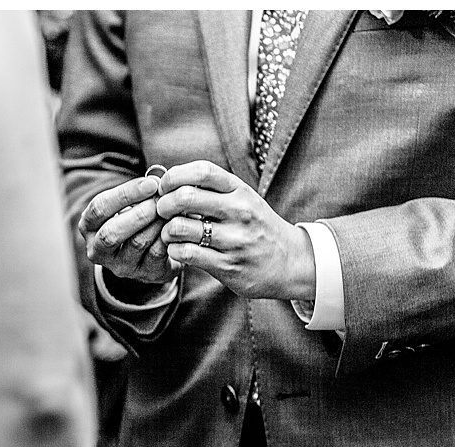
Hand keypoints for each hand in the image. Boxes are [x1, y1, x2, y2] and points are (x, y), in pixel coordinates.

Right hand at [78, 174, 177, 283]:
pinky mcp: (144, 274)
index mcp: (89, 226)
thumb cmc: (139, 220)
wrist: (152, 254)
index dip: (125, 194)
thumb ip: (141, 190)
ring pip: (136, 243)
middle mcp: (98, 249)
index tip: (151, 183)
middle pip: (112, 232)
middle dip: (139, 213)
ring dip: (156, 223)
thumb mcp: (131, 204)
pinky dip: (168, 236)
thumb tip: (159, 175)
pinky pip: (156, 254)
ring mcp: (120, 265)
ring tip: (172, 209)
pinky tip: (178, 224)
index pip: (99, 208)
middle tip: (161, 200)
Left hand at [155, 161, 315, 299]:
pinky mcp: (228, 266)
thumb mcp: (245, 200)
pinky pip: (186, 253)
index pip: (202, 171)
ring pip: (180, 227)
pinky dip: (174, 250)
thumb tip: (168, 180)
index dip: (175, 176)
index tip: (166, 186)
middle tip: (163, 211)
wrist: (291, 262)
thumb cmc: (258, 227)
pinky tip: (180, 249)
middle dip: (164, 204)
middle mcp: (240, 213)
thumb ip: (213, 189)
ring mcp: (234, 241)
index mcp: (241, 192)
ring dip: (167, 230)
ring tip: (171, 233)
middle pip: (184, 197)